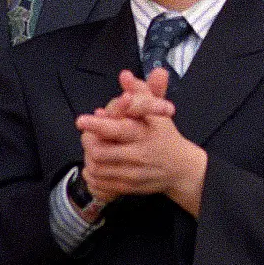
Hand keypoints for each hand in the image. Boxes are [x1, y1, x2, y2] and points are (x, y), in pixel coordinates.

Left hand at [75, 67, 206, 214]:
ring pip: (98, 169)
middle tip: (87, 134)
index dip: (97, 125)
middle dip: (89, 142)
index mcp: (145, 132)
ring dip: (88, 158)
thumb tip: (125, 75)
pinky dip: (92, 176)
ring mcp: (134, 174)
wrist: (182, 170)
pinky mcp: (130, 188)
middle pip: (101, 152)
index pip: (117, 129)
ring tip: (91, 148)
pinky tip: (94, 166)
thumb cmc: (166, 135)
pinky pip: (101, 185)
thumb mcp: (158, 110)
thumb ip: (141, 91)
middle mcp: (140, 154)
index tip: (81, 120)